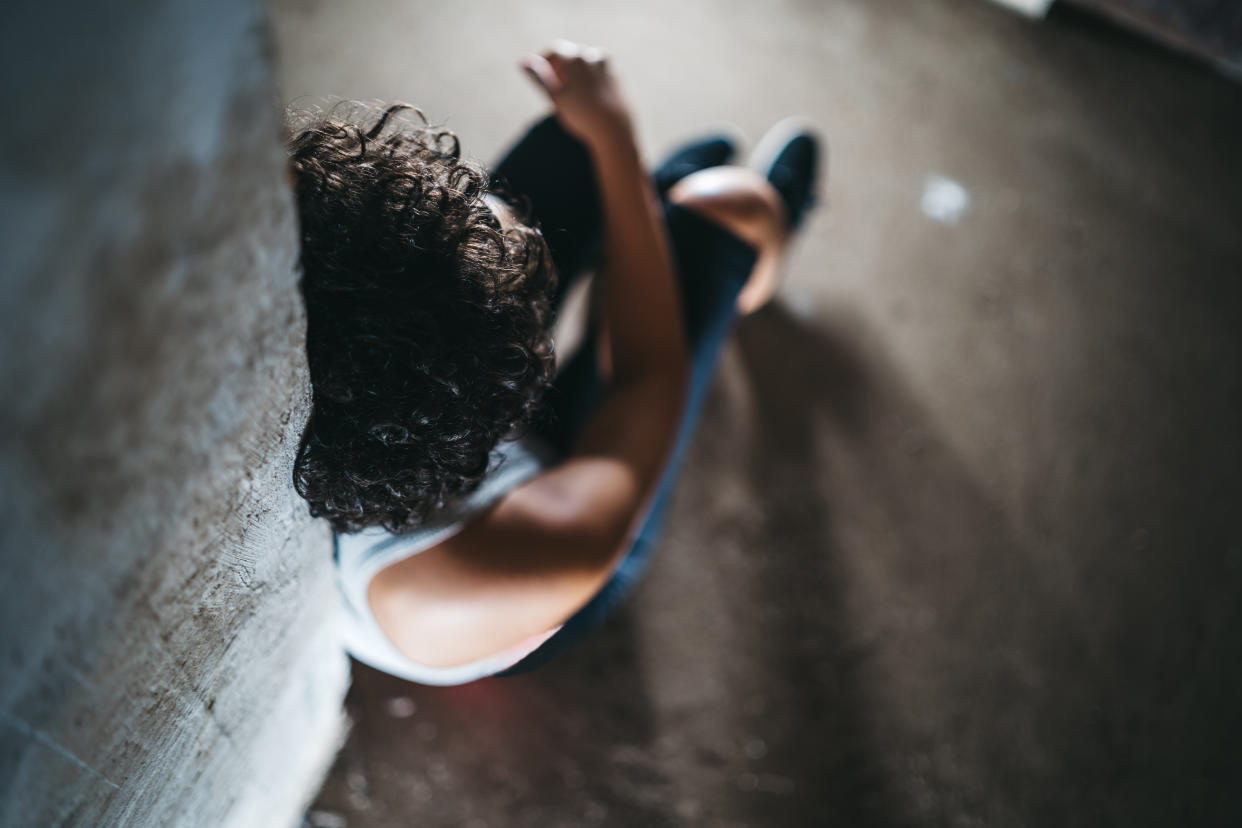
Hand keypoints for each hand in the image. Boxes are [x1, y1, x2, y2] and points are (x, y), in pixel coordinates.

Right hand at [520, 40, 634, 152]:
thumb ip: (539, 77)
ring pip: (585, 62)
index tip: (540, 77)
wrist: (615, 130)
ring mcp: (607, 65)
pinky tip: (588, 99)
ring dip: (575, 72)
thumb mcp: (556, 97)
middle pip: (570, 55)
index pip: (554, 50)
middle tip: (555, 88)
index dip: (544, 61)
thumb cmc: (582, 116)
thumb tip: (523, 61)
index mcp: (575, 58)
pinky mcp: (617, 75)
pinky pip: (599, 72)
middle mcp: (592, 56)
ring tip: (572, 94)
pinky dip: (590, 79)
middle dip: (560, 68)